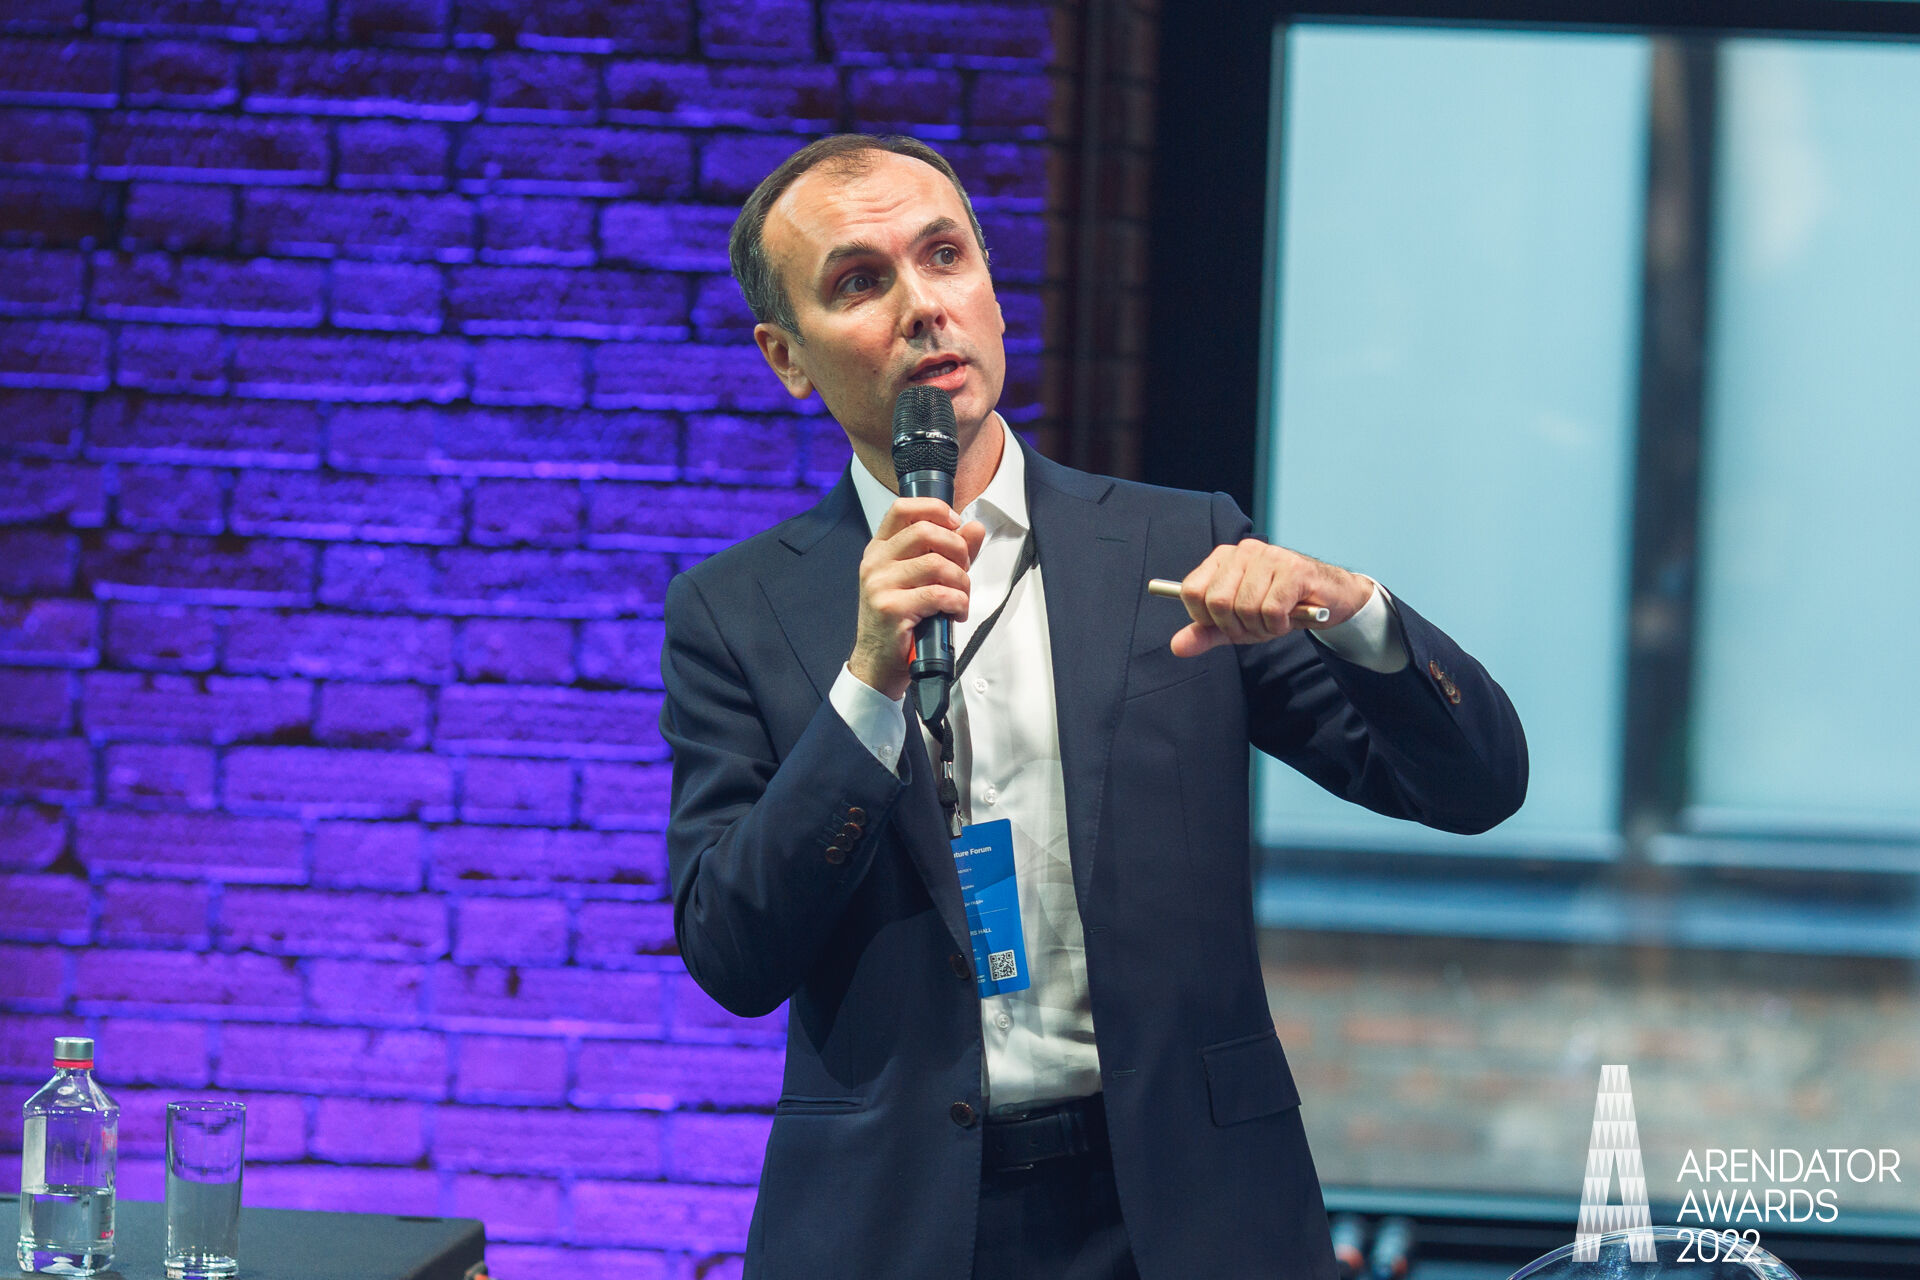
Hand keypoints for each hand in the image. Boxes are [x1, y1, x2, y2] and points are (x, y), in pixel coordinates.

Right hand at [848, 497, 987, 699]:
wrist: (877, 664)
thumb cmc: (899, 622)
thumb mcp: (921, 581)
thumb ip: (949, 552)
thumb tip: (974, 528)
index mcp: (880, 550)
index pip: (902, 508)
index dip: (935, 509)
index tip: (955, 525)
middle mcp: (876, 563)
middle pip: (925, 532)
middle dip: (957, 549)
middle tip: (963, 570)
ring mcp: (880, 585)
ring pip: (936, 564)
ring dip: (961, 582)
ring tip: (961, 598)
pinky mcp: (891, 608)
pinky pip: (938, 594)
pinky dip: (958, 602)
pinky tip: (956, 612)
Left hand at [1171, 539, 1371, 656]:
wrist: (1328, 601)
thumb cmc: (1278, 607)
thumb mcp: (1235, 624)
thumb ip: (1205, 633)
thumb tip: (1177, 646)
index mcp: (1222, 558)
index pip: (1191, 591)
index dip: (1205, 618)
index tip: (1227, 623)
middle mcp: (1243, 551)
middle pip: (1217, 602)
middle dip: (1236, 627)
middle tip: (1256, 625)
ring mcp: (1270, 557)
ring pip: (1245, 607)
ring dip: (1261, 627)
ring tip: (1276, 619)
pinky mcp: (1294, 569)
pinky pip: (1271, 610)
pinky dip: (1279, 624)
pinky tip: (1290, 616)